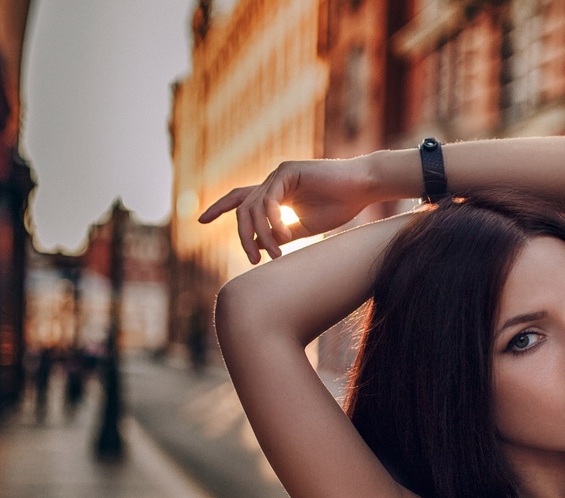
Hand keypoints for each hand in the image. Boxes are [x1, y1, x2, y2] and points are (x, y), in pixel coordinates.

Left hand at [198, 158, 374, 263]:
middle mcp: (273, 181)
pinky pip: (270, 198)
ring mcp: (279, 174)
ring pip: (254, 206)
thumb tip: (256, 245)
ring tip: (275, 254)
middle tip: (253, 259)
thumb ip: (280, 234)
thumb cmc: (339, 206)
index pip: (240, 199)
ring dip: (261, 233)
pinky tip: (283, 235)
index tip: (201, 220)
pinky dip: (272, 219)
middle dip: (243, 236)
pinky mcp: (289, 171)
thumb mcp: (304, 227)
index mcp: (275, 193)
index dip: (219, 207)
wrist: (363, 189)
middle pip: (243, 208)